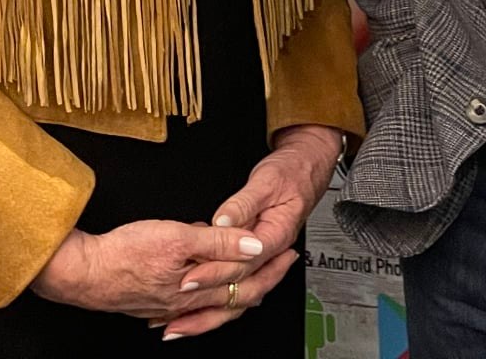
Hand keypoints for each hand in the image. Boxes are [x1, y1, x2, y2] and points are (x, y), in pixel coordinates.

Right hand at [29, 220, 268, 321]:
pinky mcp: (154, 303)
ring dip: (237, 292)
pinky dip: (207, 301)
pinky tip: (204, 296)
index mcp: (198, 287)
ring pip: (215, 305)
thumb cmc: (123, 254)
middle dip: (264, 280)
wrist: (83, 272)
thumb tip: (253, 243)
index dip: (271, 265)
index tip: (288, 253)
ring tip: (254, 280)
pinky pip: (192, 307)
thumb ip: (218, 241)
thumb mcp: (177, 236)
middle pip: (236, 297)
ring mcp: (171, 307)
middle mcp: (188, 303)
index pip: (247, 279)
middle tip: (283, 265)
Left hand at [160, 124, 340, 338]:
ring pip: (239, 290)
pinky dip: (216, 291)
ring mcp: (263, 254)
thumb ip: (242, 205)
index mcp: (276, 236)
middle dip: (208, 295)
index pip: (243, 262)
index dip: (215, 271)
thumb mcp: (266, 182)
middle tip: (178, 300)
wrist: (307, 165)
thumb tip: (223, 222)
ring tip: (180, 319)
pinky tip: (195, 298)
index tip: (190, 276)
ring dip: (210, 306)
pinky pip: (236, 277)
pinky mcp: (254, 251)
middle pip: (241, 284)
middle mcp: (270, 250)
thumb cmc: (291, 172)